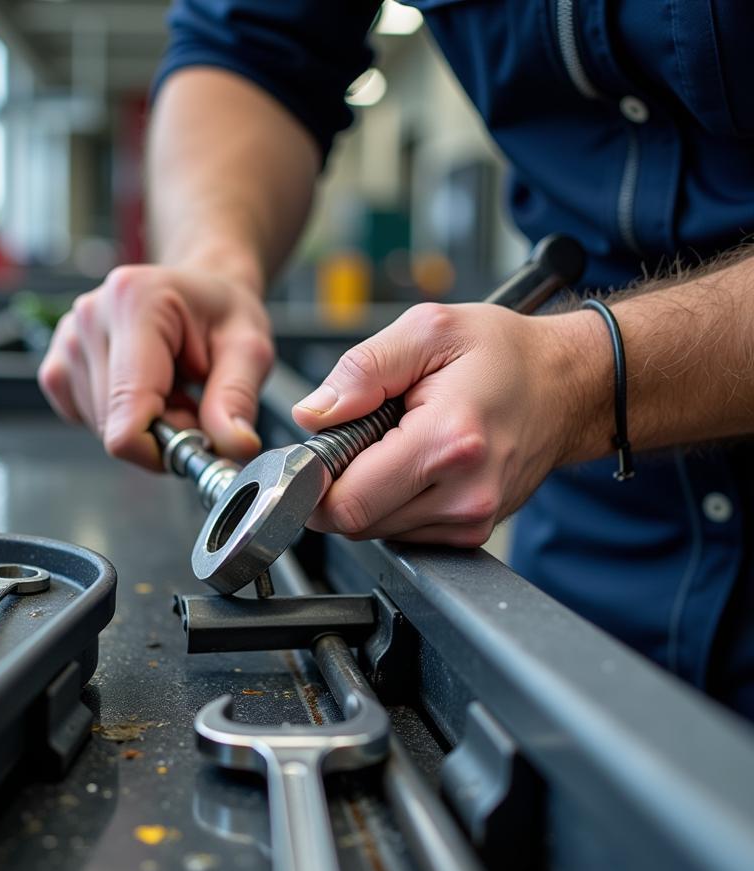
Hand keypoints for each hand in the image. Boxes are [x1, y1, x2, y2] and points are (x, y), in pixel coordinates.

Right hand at [38, 265, 273, 469]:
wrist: (201, 294)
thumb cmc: (222, 314)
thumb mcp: (249, 350)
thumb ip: (238, 398)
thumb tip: (235, 447)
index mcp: (137, 303)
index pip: (127, 416)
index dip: (160, 449)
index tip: (193, 438)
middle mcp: (91, 316)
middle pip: (113, 428)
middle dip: (158, 432)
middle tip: (190, 400)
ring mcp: (68, 339)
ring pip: (100, 428)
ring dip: (142, 425)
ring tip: (171, 388)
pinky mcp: (58, 362)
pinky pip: (83, 418)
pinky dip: (118, 418)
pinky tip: (143, 389)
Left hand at [292, 302, 605, 545]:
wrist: (568, 385)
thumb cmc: (505, 354)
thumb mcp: (429, 330)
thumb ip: (362, 371)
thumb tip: (312, 415)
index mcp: (448, 441)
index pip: (348, 502)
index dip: (313, 482)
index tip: (314, 453)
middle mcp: (464, 493)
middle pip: (356, 522)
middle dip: (339, 483)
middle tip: (359, 437)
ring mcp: (472, 519)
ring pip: (376, 529)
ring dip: (367, 492)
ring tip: (396, 444)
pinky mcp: (473, 531)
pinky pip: (403, 530)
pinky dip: (393, 501)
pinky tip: (415, 464)